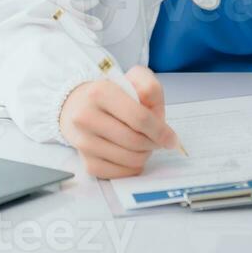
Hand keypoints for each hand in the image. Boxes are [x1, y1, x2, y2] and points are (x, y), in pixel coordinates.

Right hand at [60, 65, 180, 178]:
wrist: (80, 105)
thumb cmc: (113, 93)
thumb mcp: (134, 79)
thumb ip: (151, 88)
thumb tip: (157, 118)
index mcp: (100, 92)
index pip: (139, 118)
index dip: (160, 131)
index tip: (171, 138)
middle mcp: (86, 117)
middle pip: (135, 141)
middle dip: (153, 143)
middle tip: (156, 139)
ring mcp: (83, 141)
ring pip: (129, 159)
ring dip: (144, 155)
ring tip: (143, 144)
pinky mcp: (86, 161)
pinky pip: (119, 173)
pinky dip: (132, 167)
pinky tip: (131, 154)